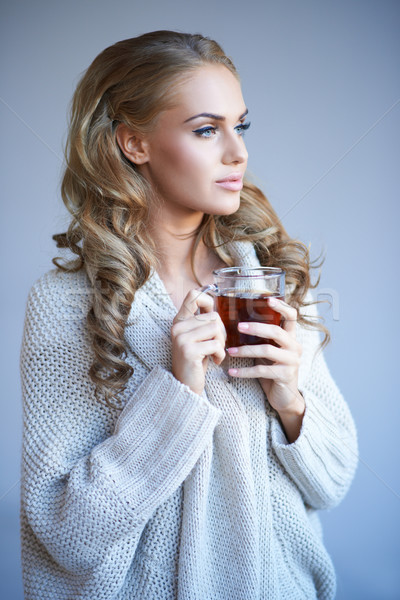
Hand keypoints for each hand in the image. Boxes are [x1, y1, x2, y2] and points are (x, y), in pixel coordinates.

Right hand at [171, 289, 225, 395]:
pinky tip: (214, 361)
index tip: (212, 315)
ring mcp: (181, 338)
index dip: (208, 300)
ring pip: (216, 328)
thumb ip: (202, 320)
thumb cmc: (196, 360)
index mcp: (179, 321)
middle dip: (221, 332)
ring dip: (221, 343)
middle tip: (216, 346)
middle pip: (213, 316)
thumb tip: (212, 295)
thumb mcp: (197, 337)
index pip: (193, 295)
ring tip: (215, 353)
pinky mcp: (189, 350)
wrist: (185, 385)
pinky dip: (220, 354)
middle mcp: (178, 327)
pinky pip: (216, 344)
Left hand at [226, 297, 304, 441]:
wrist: (284, 397)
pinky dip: (244, 371)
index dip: (282, 307)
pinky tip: (232, 371)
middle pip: (276, 331)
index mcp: (291, 338)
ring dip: (245, 350)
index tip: (268, 299)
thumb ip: (261, 339)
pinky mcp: (285, 375)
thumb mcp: (268, 352)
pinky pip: (261, 370)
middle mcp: (295, 347)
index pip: (292, 316)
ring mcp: (292, 361)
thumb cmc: (272, 370)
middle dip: (256, 327)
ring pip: (267, 350)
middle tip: (239, 326)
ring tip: (229, 351)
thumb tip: (237, 323)